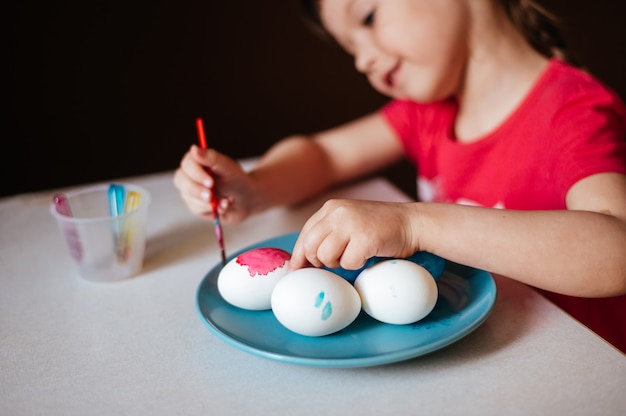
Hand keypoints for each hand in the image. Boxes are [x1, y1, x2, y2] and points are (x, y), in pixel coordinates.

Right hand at [173, 145, 257, 223]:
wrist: (246, 199)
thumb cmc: (236, 179)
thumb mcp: (227, 167)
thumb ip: (211, 158)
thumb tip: (193, 148)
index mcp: (197, 161)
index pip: (187, 164)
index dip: (196, 173)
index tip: (210, 182)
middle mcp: (189, 175)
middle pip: (180, 180)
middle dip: (196, 190)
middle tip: (210, 196)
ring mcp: (190, 190)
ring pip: (188, 196)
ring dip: (209, 201)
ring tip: (227, 201)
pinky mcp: (194, 205)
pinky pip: (197, 208)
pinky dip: (213, 209)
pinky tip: (224, 206)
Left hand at [290, 199, 420, 269]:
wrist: (413, 222)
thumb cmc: (381, 227)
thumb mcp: (350, 222)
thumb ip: (329, 234)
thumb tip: (305, 262)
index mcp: (331, 208)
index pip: (304, 234)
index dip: (299, 256)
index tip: (296, 272)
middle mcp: (337, 212)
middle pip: (310, 246)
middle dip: (319, 261)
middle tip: (335, 263)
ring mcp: (350, 224)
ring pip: (325, 256)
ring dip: (338, 263)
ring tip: (354, 255)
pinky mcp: (364, 238)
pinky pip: (347, 263)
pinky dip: (356, 265)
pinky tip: (368, 254)